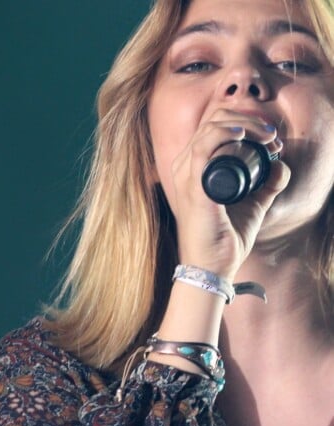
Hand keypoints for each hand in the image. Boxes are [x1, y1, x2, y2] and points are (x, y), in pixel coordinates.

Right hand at [167, 109, 290, 278]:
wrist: (212, 266)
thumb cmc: (225, 238)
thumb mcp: (252, 204)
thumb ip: (266, 183)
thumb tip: (280, 164)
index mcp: (192, 169)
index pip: (213, 127)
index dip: (245, 122)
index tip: (271, 139)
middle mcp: (184, 168)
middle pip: (212, 121)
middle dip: (248, 120)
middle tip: (272, 137)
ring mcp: (186, 177)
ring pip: (209, 128)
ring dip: (243, 124)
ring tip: (266, 137)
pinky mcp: (192, 188)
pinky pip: (202, 148)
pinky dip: (222, 134)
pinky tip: (241, 135)